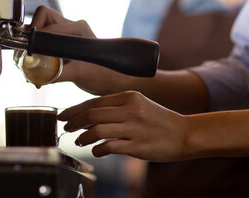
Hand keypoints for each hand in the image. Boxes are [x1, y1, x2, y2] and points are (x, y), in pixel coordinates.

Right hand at [30, 5, 129, 94]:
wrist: (112, 82)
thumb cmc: (105, 75)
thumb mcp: (81, 74)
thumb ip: (58, 74)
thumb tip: (37, 77)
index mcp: (78, 28)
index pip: (48, 23)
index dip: (35, 38)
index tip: (28, 53)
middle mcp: (71, 28)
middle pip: (41, 19)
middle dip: (30, 35)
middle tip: (25, 54)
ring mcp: (66, 36)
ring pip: (39, 30)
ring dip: (31, 46)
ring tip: (27, 64)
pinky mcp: (62, 46)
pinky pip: (43, 44)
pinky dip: (36, 55)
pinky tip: (35, 72)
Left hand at [58, 91, 188, 160]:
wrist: (184, 134)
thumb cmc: (159, 121)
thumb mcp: (139, 105)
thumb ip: (116, 107)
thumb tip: (88, 115)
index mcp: (130, 97)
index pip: (95, 102)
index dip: (75, 109)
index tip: (64, 116)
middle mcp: (131, 110)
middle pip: (92, 114)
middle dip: (74, 122)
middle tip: (67, 128)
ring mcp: (134, 128)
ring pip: (96, 130)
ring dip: (83, 137)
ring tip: (79, 141)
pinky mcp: (136, 145)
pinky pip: (108, 147)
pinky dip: (97, 150)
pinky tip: (96, 151)